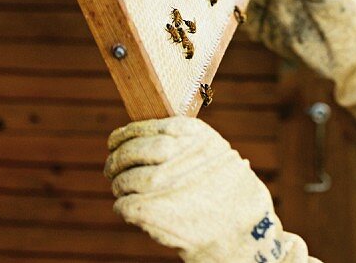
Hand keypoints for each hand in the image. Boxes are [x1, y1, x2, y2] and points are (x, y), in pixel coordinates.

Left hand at [106, 117, 307, 262]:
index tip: (115, 141)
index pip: (144, 127)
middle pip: (130, 152)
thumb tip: (142, 138)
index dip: (124, 135)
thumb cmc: (229, 191)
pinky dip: (122, 207)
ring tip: (123, 190)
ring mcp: (161, 182)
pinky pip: (124, 205)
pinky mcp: (152, 210)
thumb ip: (184, 142)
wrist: (245, 229)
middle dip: (116, 160)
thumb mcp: (215, 151)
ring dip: (119, 185)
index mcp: (191, 134)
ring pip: (124, 179)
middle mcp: (175, 153)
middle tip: (111, 169)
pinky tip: (130, 208)